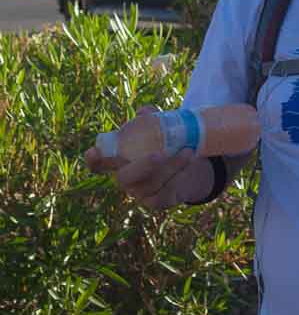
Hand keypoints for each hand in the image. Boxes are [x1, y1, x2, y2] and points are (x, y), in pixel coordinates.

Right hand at [84, 105, 213, 209]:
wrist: (189, 169)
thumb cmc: (167, 146)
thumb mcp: (160, 130)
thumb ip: (150, 119)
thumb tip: (144, 112)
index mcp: (119, 160)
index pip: (98, 163)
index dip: (93, 159)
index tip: (93, 153)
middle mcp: (125, 179)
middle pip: (124, 177)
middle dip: (142, 166)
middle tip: (160, 153)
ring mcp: (140, 193)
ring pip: (150, 184)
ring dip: (170, 167)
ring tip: (188, 151)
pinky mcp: (156, 202)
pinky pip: (164, 194)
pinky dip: (178, 177)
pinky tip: (189, 164)